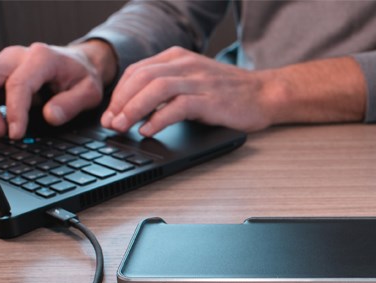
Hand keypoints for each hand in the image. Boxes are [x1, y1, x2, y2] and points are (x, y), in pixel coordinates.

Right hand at [0, 41, 115, 138]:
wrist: (78, 63)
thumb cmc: (82, 77)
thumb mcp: (90, 92)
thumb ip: (72, 104)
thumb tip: (50, 117)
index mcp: (42, 58)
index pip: (18, 84)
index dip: (14, 112)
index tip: (15, 134)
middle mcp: (16, 55)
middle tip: (0, 133)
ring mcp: (2, 62)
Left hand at [101, 47, 274, 134]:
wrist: (264, 95)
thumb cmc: (229, 93)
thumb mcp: (193, 82)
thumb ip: (167, 89)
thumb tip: (135, 110)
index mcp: (178, 58)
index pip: (137, 71)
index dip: (119, 93)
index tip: (110, 113)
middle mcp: (185, 65)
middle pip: (141, 78)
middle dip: (120, 102)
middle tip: (111, 123)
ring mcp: (198, 81)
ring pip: (155, 89)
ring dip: (134, 109)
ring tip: (124, 127)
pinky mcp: (210, 99)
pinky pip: (177, 106)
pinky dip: (158, 119)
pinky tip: (149, 130)